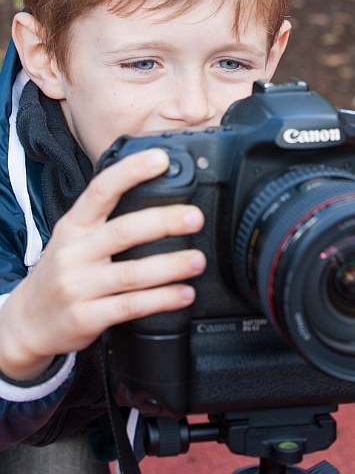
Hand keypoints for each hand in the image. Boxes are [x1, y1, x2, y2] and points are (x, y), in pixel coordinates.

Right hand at [0, 149, 205, 379]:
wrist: (27, 323)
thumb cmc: (61, 272)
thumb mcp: (73, 238)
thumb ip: (105, 219)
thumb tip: (155, 193)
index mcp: (73, 226)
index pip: (101, 190)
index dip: (131, 172)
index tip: (161, 160)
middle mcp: (74, 253)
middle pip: (123, 231)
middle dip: (164, 222)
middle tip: (194, 217)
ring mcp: (79, 286)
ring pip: (132, 273)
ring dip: (171, 266)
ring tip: (198, 260)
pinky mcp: (87, 317)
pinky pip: (131, 306)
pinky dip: (163, 300)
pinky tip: (184, 294)